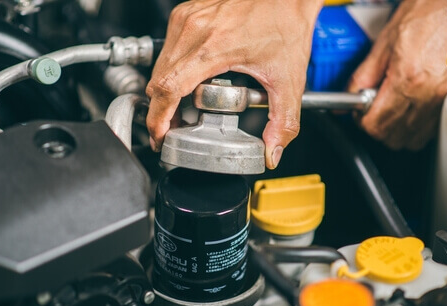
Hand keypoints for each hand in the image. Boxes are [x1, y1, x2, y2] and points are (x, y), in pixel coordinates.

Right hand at [146, 0, 321, 168]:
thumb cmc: (285, 22)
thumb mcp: (288, 78)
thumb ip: (283, 121)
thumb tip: (272, 151)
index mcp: (212, 47)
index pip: (168, 89)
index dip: (158, 119)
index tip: (160, 136)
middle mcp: (192, 30)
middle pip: (159, 82)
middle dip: (163, 111)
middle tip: (177, 128)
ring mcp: (186, 19)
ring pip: (160, 67)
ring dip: (167, 92)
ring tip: (186, 108)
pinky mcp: (185, 14)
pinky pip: (167, 50)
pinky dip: (173, 71)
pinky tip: (191, 81)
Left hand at [348, 0, 446, 149]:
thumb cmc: (429, 12)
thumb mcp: (385, 41)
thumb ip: (362, 75)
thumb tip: (347, 97)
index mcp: (407, 79)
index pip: (375, 124)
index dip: (361, 121)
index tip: (359, 111)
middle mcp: (428, 94)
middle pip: (392, 137)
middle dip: (376, 127)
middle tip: (371, 110)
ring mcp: (444, 99)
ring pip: (412, 138)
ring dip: (395, 130)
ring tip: (389, 109)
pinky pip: (430, 128)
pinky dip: (414, 126)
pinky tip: (408, 108)